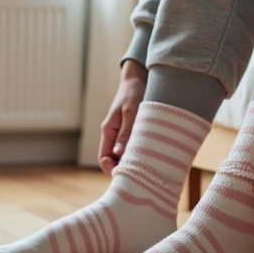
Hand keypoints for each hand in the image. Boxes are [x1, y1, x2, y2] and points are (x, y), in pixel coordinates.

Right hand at [98, 59, 147, 174]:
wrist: (137, 79)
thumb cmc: (133, 93)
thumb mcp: (130, 112)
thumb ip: (125, 133)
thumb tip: (118, 154)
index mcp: (108, 130)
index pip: (103, 158)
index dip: (111, 169)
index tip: (126, 173)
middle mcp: (112, 134)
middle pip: (112, 159)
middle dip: (123, 167)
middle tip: (141, 171)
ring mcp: (121, 133)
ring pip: (122, 155)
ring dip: (132, 160)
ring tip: (147, 163)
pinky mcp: (130, 131)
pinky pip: (130, 147)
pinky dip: (137, 152)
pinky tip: (150, 153)